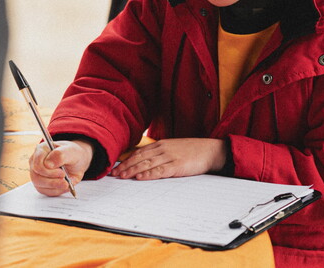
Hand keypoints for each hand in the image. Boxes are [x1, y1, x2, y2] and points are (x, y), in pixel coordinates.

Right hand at [29, 140, 92, 196]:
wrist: (77, 162)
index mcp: (41, 149)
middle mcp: (36, 161)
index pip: (37, 164)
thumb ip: (60, 155)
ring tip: (67, 183)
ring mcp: (37, 173)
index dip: (48, 172)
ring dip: (55, 186)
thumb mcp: (71, 152)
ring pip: (39, 185)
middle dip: (52, 181)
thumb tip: (48, 164)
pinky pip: (45, 191)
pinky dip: (57, 190)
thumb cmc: (73, 154)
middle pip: (36, 177)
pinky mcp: (41, 183)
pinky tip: (65, 186)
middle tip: (65, 181)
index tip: (62, 173)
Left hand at [111, 138, 225, 179]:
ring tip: (122, 177)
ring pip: (146, 164)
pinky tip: (140, 178)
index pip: (139, 153)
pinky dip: (148, 174)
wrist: (209, 150)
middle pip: (139, 158)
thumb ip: (160, 153)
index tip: (116, 168)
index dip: (126, 161)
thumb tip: (146, 162)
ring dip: (132, 171)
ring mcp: (169, 157)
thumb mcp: (173, 148)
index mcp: (161, 144)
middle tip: (114, 175)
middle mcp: (162, 149)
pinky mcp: (177, 166)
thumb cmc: (191, 151)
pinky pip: (159, 171)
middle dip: (125, 167)